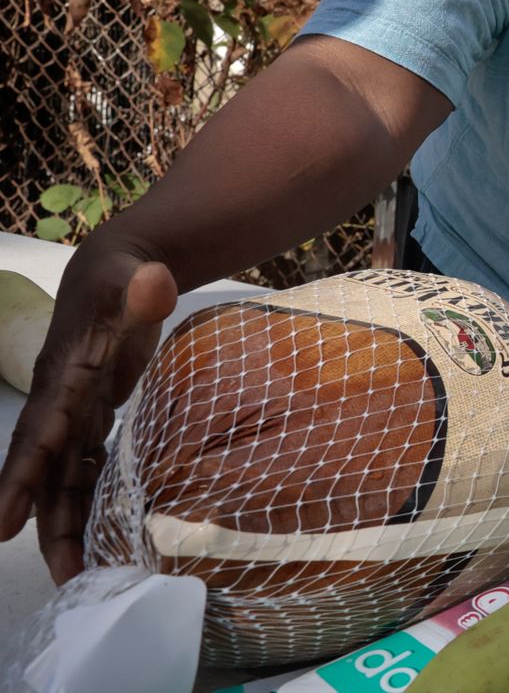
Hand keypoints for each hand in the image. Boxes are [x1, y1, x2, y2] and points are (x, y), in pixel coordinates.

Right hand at [0, 242, 176, 582]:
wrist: (116, 272)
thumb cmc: (123, 277)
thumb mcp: (134, 278)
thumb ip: (144, 288)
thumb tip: (154, 283)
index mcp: (65, 374)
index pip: (40, 432)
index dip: (21, 477)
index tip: (2, 524)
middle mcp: (60, 402)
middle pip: (45, 470)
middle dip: (46, 523)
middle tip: (60, 575)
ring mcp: (73, 412)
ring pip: (61, 478)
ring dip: (66, 524)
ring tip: (76, 574)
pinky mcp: (90, 416)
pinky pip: (81, 467)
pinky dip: (85, 501)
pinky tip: (94, 538)